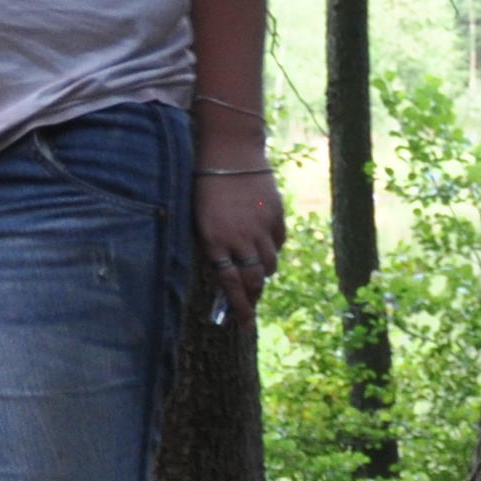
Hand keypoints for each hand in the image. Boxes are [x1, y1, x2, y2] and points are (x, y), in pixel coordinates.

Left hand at [195, 168, 285, 320]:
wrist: (229, 155)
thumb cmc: (206, 189)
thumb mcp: (202, 222)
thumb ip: (214, 249)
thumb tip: (229, 277)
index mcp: (214, 241)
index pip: (230, 284)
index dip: (239, 308)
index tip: (244, 325)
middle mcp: (239, 238)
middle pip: (254, 280)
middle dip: (254, 298)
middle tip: (252, 306)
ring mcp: (260, 227)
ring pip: (269, 265)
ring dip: (263, 273)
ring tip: (255, 269)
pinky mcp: (275, 215)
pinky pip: (278, 242)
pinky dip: (272, 249)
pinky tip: (263, 243)